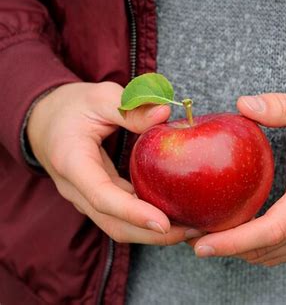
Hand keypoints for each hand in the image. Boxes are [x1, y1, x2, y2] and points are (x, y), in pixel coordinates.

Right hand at [27, 82, 202, 243]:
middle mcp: (76, 189)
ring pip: (118, 227)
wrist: (45, 120)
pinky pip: (122, 217)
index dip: (133, 213)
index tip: (164, 223)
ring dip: (153, 234)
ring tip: (191, 228)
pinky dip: (147, 220)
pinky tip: (175, 214)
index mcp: (72, 163)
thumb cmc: (71, 107)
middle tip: (192, 231)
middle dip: (153, 235)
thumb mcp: (99, 97)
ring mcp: (86, 198)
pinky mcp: (99, 199)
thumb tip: (165, 113)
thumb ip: (130, 108)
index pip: (103, 197)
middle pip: (114, 224)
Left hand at [189, 85, 285, 265]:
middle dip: (226, 247)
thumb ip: (285, 105)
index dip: (235, 240)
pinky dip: (259, 250)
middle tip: (189, 235)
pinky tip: (238, 239)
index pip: (275, 227)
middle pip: (269, 248)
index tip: (202, 243)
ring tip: (206, 238)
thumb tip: (243, 105)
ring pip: (277, 255)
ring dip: (240, 251)